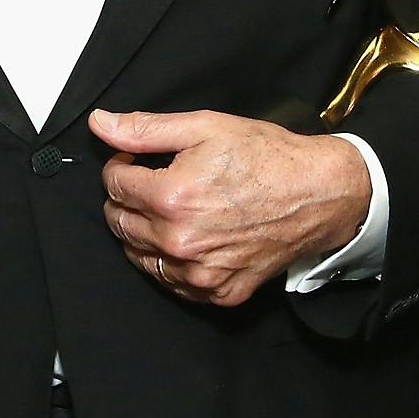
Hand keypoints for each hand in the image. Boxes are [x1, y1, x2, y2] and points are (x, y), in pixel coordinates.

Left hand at [90, 108, 371, 307]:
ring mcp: (199, 274)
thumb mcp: (205, 127)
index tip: (138, 161)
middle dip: (127, 200)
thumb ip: (146, 129)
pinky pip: (174, 283)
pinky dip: (174, 263)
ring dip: (145, 233)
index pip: (114, 185)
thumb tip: (99, 124)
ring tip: (174, 211)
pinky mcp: (218, 293)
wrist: (318, 194)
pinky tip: (193, 238)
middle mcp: (179, 242)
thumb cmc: (265, 156)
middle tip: (155, 184)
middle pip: (120, 223)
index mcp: (170, 198)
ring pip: (141, 257)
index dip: (122, 167)